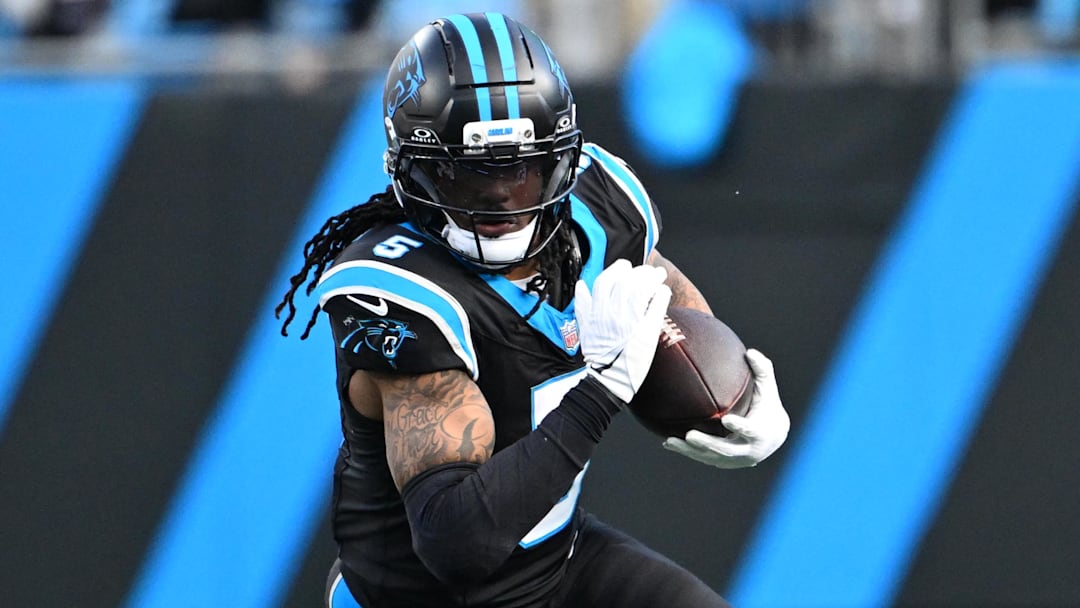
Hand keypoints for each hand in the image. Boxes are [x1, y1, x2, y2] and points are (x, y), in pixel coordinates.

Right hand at [575, 259, 671, 402]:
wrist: (608, 380)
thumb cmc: (598, 356)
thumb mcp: (584, 328)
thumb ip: (583, 306)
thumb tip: (581, 286)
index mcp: (597, 312)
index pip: (606, 280)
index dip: (618, 269)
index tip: (626, 267)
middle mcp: (612, 314)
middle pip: (626, 281)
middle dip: (639, 271)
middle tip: (648, 271)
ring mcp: (630, 321)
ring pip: (642, 288)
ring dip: (652, 278)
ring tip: (659, 276)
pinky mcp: (646, 331)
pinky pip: (656, 305)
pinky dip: (661, 294)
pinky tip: (663, 291)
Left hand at [662, 348, 788, 467]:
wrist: (771, 438)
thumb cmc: (767, 408)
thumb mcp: (768, 390)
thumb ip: (762, 370)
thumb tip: (750, 351)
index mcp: (761, 434)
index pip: (750, 431)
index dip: (740, 426)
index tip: (726, 419)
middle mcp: (747, 451)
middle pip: (725, 449)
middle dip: (707, 444)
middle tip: (690, 435)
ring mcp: (734, 460)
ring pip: (709, 457)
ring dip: (690, 451)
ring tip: (670, 441)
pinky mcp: (722, 462)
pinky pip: (702, 457)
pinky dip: (686, 452)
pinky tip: (668, 443)